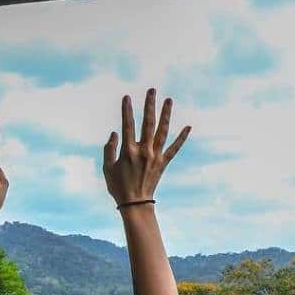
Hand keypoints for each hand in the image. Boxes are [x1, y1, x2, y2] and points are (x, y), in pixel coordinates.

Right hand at [103, 89, 188, 207]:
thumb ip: (109, 149)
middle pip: (148, 123)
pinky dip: (181, 138)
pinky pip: (174, 148)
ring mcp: (155, 156)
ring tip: (169, 100)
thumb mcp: (107, 168)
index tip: (127, 97)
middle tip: (152, 90)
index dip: (127, 110)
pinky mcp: (163, 163)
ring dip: (166, 115)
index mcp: (128, 151)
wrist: (135, 204)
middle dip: (149, 105)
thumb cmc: (118, 186)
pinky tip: (188, 127)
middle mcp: (144, 151)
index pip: (128, 125)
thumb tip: (115, 133)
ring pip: (162, 131)